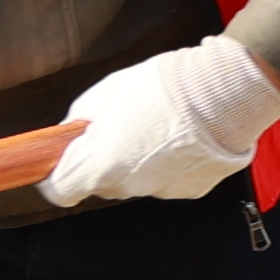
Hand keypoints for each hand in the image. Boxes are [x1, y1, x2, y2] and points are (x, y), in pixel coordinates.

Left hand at [42, 36, 279, 206]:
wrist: (221, 93)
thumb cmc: (160, 89)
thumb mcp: (102, 96)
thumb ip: (81, 123)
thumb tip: (73, 134)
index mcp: (100, 167)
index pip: (61, 190)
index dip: (58, 175)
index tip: (60, 162)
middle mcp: (128, 187)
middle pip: (101, 182)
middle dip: (102, 160)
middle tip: (116, 129)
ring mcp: (161, 191)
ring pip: (136, 181)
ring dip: (138, 161)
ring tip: (155, 127)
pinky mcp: (191, 190)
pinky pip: (168, 179)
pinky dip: (169, 163)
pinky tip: (180, 138)